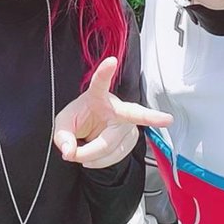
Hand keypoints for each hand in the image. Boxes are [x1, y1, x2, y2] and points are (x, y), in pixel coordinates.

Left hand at [53, 56, 172, 168]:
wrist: (92, 131)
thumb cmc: (80, 120)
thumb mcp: (63, 125)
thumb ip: (61, 137)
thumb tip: (69, 151)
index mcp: (97, 96)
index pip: (100, 83)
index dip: (105, 72)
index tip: (112, 61)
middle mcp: (117, 107)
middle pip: (127, 118)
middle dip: (141, 122)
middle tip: (162, 121)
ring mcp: (127, 123)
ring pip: (112, 146)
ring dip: (92, 157)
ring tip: (82, 154)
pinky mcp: (132, 137)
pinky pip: (116, 156)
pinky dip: (100, 162)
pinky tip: (95, 156)